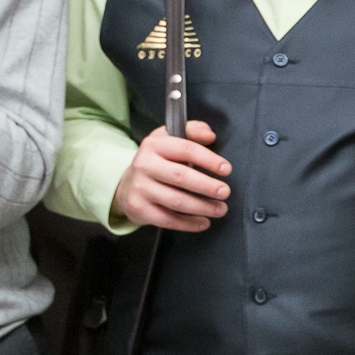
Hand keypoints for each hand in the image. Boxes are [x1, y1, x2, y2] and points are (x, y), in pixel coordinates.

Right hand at [111, 120, 231, 232]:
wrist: (127, 185)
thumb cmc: (158, 161)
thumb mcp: (170, 139)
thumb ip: (192, 131)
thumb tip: (209, 135)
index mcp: (154, 145)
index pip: (186, 149)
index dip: (209, 160)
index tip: (226, 169)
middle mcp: (144, 165)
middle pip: (181, 177)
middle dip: (207, 186)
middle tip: (225, 192)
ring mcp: (140, 188)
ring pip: (176, 200)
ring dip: (202, 207)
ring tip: (221, 209)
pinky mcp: (139, 208)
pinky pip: (168, 219)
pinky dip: (188, 223)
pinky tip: (204, 222)